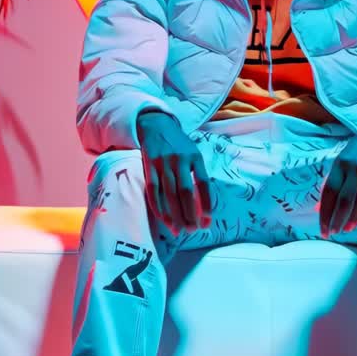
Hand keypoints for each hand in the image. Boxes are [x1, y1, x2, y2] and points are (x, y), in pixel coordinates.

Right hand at [136, 110, 212, 234]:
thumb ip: (198, 174)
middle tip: (192, 230)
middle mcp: (180, 159)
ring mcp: (163, 162)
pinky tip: (164, 219)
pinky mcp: (149, 165)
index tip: (207, 221)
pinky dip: (158, 206)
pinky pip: (153, 190)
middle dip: (189, 213)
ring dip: (174, 214)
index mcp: (196, 157)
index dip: (206, 204)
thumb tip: (204, 204)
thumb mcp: (193, 153)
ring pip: (169, 194)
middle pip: (185, 192)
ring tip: (179, 230)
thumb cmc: (179, 145)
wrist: (156, 124)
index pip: (204, 184)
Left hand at [319, 113, 356, 236]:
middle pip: (344, 199)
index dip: (325, 213)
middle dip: (338, 219)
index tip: (323, 228)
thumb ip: (331, 184)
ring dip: (354, 218)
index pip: (329, 193)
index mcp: (339, 165)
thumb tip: (319, 209)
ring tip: (349, 229)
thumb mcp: (341, 163)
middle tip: (334, 233)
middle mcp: (353, 168)